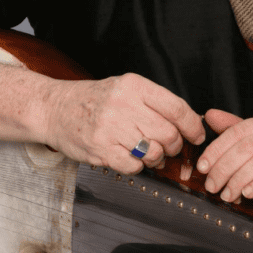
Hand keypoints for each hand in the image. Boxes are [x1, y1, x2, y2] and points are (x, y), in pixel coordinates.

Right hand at [42, 73, 204, 172]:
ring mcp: (110, 128)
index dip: (192, 126)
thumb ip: (156, 103)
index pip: (177, 108)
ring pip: (153, 152)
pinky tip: (130, 157)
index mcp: (135, 86)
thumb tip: (191, 123)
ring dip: (156, 158)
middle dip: (173, 146)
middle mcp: (123, 105)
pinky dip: (137, 167)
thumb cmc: (96, 100)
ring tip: (147, 152)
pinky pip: (133, 166)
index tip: (197, 136)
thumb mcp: (126, 89)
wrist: (56, 108)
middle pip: (168, 134)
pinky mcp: (100, 149)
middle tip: (167, 146)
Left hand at [197, 109, 252, 214]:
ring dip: (239, 179)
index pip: (239, 131)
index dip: (217, 149)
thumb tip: (209, 116)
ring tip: (227, 194)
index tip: (202, 167)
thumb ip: (238, 131)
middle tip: (211, 185)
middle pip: (247, 146)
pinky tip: (248, 193)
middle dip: (224, 168)